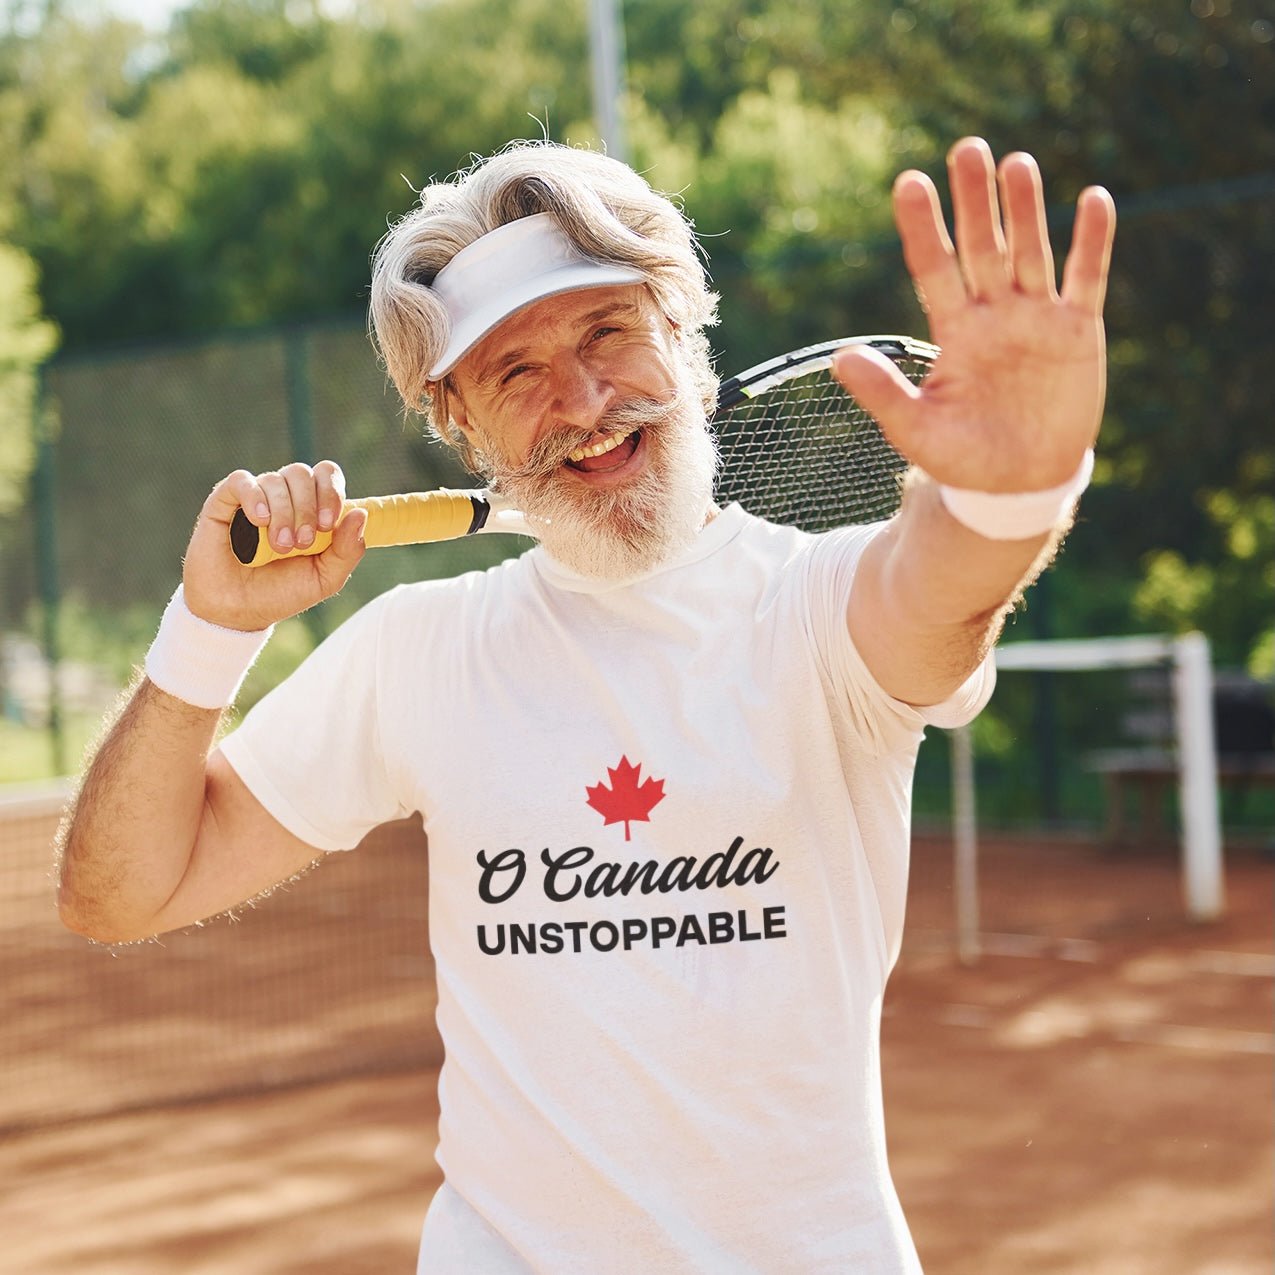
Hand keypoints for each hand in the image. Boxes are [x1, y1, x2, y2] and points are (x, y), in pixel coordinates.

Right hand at [181, 460, 366, 630]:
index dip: (331, 491)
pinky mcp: (223, 503)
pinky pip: (241, 481)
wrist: (239, 612)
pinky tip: (260, 520)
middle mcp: (283, 497)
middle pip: (302, 473)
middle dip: (308, 507)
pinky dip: (254, 496)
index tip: (329, 523)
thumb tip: (361, 514)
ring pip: (275, 479)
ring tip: (280, 546)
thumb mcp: (325, 578)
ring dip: (284, 512)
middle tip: (303, 542)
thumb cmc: (282, 593)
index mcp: (311, 508)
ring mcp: (254, 498)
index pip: (327, 475)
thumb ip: (347, 550)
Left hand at [833, 137, 1116, 492]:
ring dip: (1026, 210)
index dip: (923, 227)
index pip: (934, 267)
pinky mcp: (1078, 331)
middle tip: (967, 148)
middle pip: (982, 246)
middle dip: (975, 200)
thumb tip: (838, 358)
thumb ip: (883, 392)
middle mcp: (993, 315)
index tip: (908, 182)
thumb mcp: (915, 430)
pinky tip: (1094, 199)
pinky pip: (1087, 278)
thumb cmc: (961, 460)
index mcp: (953, 331)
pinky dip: (1092, 242)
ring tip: (1016, 163)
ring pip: (1030, 252)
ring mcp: (1036, 318)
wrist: (1017, 486)